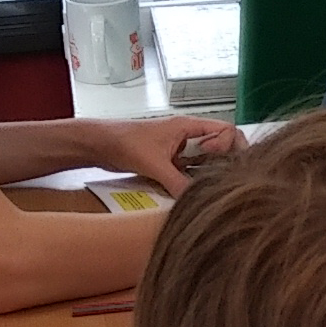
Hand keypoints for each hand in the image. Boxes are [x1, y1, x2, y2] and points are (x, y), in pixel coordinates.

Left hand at [105, 117, 241, 193]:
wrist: (98, 145)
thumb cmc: (123, 142)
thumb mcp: (154, 164)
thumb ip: (178, 183)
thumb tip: (197, 201)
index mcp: (188, 126)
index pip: (227, 130)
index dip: (226, 146)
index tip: (214, 158)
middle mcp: (188, 136)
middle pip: (222, 146)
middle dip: (223, 162)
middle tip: (216, 176)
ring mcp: (180, 150)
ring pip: (207, 161)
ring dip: (207, 174)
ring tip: (203, 186)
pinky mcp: (171, 163)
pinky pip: (191, 172)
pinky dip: (192, 181)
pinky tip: (188, 191)